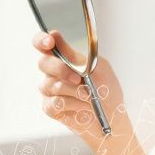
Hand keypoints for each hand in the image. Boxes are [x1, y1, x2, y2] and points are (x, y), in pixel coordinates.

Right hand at [34, 30, 125, 152]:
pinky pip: (54, 102)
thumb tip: (55, 36)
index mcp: (64, 57)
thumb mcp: (97, 68)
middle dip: (60, 69)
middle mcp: (53, 72)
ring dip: (73, 91)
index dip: (42, 40)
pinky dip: (73, 104)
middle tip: (78, 78)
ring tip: (89, 96)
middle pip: (43, 62)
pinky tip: (84, 107)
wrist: (112, 117)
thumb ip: (75, 55)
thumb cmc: (106, 90)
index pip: (44, 43)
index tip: (50, 42)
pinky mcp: (50, 107)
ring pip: (49, 84)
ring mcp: (50, 90)